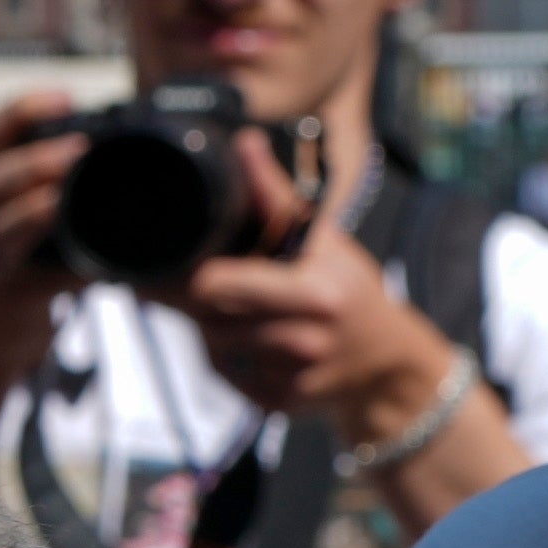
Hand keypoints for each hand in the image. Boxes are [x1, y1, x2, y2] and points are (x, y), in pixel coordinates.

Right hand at [0, 90, 98, 486]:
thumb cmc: (20, 288)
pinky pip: (21, 259)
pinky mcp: (1, 286)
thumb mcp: (39, 238)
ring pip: (3, 211)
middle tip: (82, 146)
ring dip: (39, 194)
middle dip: (39, 153)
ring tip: (72, 183)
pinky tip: (82, 250)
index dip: (25, 107)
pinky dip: (50, 246)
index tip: (65, 98)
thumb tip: (144, 193)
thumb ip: (75, 212)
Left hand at [169, 127, 437, 423]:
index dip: (184, 273)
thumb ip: (277, 197)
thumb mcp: (325, 240)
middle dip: (187, 296)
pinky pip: (221, 375)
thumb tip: (244, 143)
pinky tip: (244, 341)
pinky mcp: (275, 403)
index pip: (218, 285)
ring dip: (203, 325)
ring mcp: (288, 376)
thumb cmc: (350, 290)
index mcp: (314, 291)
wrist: (387, 367)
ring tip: (227, 307)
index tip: (160, 261)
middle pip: (205, 314)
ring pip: (208, 344)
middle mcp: (302, 338)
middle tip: (173, 279)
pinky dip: (221, 356)